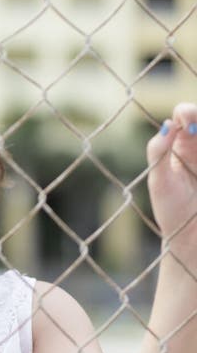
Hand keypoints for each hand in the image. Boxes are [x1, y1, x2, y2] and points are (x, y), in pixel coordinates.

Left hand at [146, 102, 196, 259]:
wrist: (192, 240)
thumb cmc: (172, 212)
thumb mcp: (160, 183)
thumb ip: (159, 153)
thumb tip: (166, 124)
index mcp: (179, 145)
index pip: (185, 116)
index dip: (187, 113)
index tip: (186, 124)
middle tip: (194, 125)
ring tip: (196, 133)